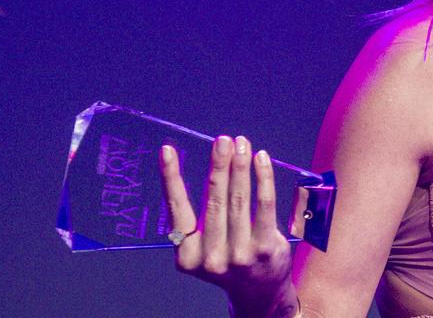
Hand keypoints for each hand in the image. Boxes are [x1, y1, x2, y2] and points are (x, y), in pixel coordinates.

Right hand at [160, 135, 299, 317]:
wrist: (258, 291)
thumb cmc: (228, 256)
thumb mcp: (204, 244)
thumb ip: (199, 216)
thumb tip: (207, 166)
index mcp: (187, 255)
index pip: (176, 209)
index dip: (171, 178)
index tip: (167, 151)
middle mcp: (210, 258)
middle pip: (213, 201)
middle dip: (218, 166)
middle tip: (221, 140)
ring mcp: (239, 255)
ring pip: (238, 201)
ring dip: (239, 167)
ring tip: (241, 143)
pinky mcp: (265, 249)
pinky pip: (263, 206)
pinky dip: (262, 179)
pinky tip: (261, 159)